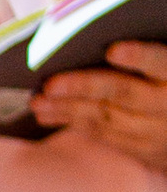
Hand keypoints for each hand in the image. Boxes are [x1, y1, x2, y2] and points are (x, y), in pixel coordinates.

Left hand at [32, 37, 166, 169]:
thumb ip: (148, 55)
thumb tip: (101, 39)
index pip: (161, 62)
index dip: (140, 56)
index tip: (113, 49)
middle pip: (125, 93)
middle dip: (83, 88)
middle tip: (49, 84)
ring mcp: (158, 133)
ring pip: (108, 119)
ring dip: (68, 111)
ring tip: (37, 102)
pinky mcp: (147, 152)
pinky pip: (108, 138)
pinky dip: (77, 125)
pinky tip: (52, 117)